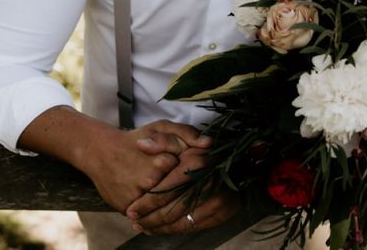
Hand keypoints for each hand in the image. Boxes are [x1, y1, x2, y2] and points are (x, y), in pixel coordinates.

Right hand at [17, 108, 204, 215]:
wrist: (101, 152)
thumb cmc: (136, 139)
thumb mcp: (161, 127)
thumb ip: (187, 133)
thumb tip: (209, 144)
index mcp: (162, 160)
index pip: (187, 172)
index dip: (185, 168)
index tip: (179, 163)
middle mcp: (150, 181)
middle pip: (176, 188)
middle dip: (175, 183)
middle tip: (161, 173)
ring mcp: (137, 197)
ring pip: (162, 203)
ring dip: (164, 198)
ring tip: (152, 183)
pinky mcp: (126, 208)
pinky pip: (147, 213)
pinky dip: (149, 208)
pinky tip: (146, 195)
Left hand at [126, 142, 240, 234]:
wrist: (235, 158)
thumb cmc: (202, 148)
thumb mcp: (183, 135)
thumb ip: (162, 139)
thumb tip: (142, 145)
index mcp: (195, 163)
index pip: (163, 191)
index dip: (145, 204)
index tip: (131, 210)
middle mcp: (207, 182)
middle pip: (170, 210)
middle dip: (149, 219)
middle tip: (135, 222)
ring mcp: (217, 198)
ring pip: (180, 222)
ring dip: (160, 228)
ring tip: (144, 227)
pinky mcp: (222, 211)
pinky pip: (193, 226)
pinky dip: (175, 230)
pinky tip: (163, 228)